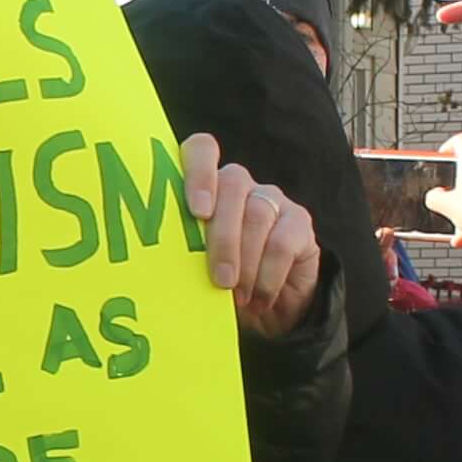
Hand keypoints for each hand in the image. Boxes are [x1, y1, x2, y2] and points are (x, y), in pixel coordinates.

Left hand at [182, 133, 323, 337]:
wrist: (267, 309)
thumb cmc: (218, 285)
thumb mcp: (194, 269)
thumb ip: (181, 253)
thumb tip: (162, 265)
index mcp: (204, 187)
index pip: (201, 151)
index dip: (199, 173)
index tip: (197, 212)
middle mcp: (239, 185)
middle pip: (232, 185)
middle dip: (223, 237)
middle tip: (220, 280)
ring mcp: (271, 199)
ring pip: (257, 213)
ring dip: (246, 262)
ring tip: (238, 297)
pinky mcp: (299, 222)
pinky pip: (283, 240)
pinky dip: (268, 274)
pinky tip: (260, 298)